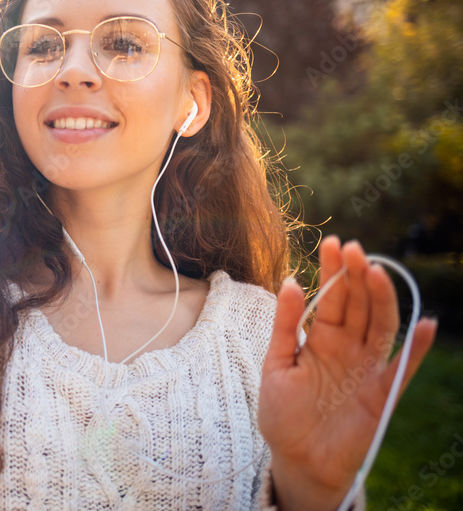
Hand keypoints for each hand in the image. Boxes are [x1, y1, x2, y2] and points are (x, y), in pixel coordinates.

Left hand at [258, 236, 437, 509]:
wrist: (297, 460)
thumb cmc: (283, 412)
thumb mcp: (275, 364)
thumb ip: (285, 325)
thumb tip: (291, 281)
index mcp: (322, 338)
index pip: (333, 296)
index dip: (334, 270)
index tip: (333, 243)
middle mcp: (349, 348)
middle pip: (359, 305)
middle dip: (356, 276)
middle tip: (352, 248)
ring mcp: (367, 369)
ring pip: (381, 326)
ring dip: (381, 299)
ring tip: (375, 271)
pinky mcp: (382, 395)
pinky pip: (403, 369)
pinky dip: (418, 349)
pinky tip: (427, 326)